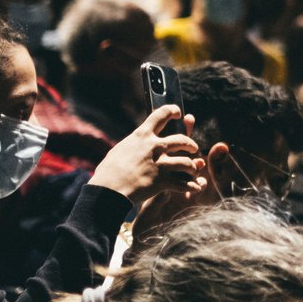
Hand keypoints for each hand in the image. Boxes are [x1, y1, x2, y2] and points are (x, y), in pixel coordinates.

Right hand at [88, 107, 203, 204]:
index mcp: (142, 135)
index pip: (161, 114)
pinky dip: (191, 186)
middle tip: (193, 147)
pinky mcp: (163, 181)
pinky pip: (184, 183)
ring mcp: (160, 164)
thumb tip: (138, 143)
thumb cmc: (108, 171)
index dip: (172, 110)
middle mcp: (154, 146)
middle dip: (190, 144)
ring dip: (192, 166)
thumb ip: (134, 144)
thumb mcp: (121, 149)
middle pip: (182, 140)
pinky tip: (194, 187)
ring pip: (187, 162)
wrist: (108, 190)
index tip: (178, 112)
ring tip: (193, 169)